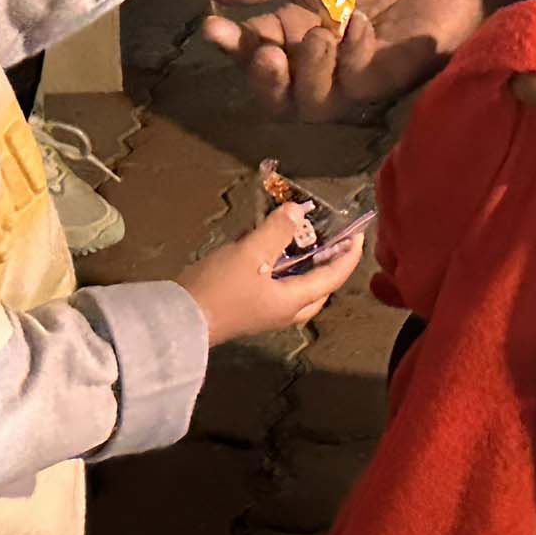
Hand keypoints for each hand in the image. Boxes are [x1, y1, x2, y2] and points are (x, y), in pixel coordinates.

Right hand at [178, 205, 366, 341]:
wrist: (177, 321)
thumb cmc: (219, 289)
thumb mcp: (250, 253)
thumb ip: (276, 231)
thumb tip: (298, 212)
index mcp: (293, 301)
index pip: (332, 277)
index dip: (347, 256)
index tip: (358, 235)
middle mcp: (284, 311)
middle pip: (318, 287)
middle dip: (329, 264)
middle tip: (332, 239)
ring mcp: (265, 313)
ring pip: (296, 288)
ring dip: (303, 265)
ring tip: (302, 239)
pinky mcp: (247, 310)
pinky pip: (276, 287)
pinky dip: (280, 268)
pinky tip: (266, 248)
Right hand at [202, 0, 533, 119]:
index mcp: (293, 29)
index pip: (251, 48)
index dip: (230, 44)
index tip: (213, 26)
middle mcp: (315, 62)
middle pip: (274, 94)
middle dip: (261, 79)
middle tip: (265, 54)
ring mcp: (349, 78)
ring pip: (310, 104)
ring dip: (307, 73)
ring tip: (319, 35)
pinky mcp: (383, 84)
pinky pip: (354, 87)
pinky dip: (352, 58)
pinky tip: (360, 25)